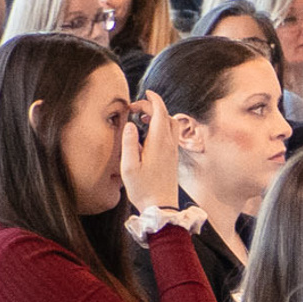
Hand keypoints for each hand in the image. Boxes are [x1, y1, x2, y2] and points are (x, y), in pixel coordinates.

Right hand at [122, 88, 183, 213]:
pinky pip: (171, 135)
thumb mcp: (129, 167)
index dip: (154, 100)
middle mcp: (170, 145)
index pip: (160, 113)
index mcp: (159, 144)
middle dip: (153, 107)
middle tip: (135, 109)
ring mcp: (173, 152)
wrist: (162, 208)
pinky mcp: (173, 159)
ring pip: (171, 125)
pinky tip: (148, 134)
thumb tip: (131, 125)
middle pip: (167, 116)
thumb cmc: (143, 189)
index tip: (146, 92)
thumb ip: (129, 143)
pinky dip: (161, 127)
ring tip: (141, 119)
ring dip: (158, 117)